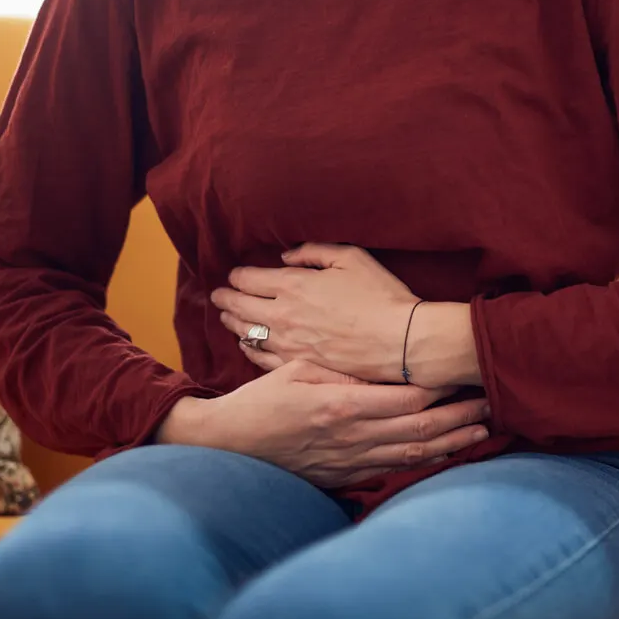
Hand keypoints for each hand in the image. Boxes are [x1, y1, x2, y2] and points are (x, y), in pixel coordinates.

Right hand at [155, 359, 489, 487]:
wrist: (229, 445)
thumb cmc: (262, 400)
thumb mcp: (300, 371)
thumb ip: (344, 374)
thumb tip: (386, 374)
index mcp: (342, 406)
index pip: (407, 399)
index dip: (443, 391)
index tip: (468, 378)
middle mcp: (352, 437)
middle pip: (421, 430)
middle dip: (461, 419)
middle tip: (491, 406)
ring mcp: (349, 461)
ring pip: (413, 456)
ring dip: (451, 444)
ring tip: (481, 432)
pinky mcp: (343, 477)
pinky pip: (393, 471)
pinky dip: (423, 463)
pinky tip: (444, 454)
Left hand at [212, 243, 481, 387]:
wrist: (400, 342)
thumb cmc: (381, 296)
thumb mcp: (352, 259)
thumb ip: (314, 253)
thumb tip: (287, 256)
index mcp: (292, 285)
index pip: (249, 279)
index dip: (238, 275)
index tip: (235, 275)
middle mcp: (282, 316)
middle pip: (240, 306)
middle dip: (226, 298)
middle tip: (218, 296)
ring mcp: (288, 344)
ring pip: (246, 333)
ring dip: (233, 323)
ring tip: (227, 318)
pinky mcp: (299, 366)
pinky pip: (262, 358)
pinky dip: (249, 349)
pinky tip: (247, 345)